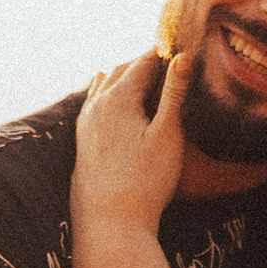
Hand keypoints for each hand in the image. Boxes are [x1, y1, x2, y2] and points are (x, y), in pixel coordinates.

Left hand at [73, 50, 189, 235]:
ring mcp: (86, 121)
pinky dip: (109, 91)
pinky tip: (110, 92)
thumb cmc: (146, 181)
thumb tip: (183, 57)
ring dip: (126, 76)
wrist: (111, 222)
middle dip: (146, 62)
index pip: (144, 62)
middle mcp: (97, 104)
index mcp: (118, 98)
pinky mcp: (83, 138)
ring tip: (148, 74)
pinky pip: (95, 101)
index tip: (183, 45)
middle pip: (123, 69)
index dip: (165, 52)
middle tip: (170, 60)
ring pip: (105, 84)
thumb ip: (174, 94)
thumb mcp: (168, 135)